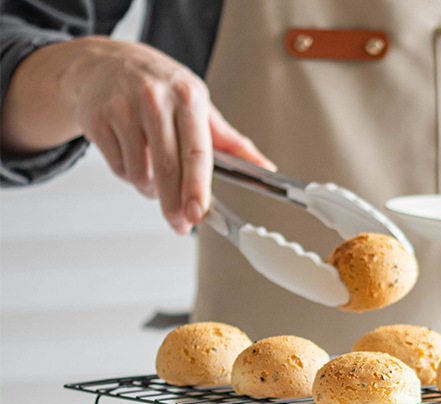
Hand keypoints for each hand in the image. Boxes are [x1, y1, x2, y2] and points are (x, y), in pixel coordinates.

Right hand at [65, 38, 272, 233]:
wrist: (106, 62)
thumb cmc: (161, 88)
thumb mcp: (199, 105)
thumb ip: (230, 142)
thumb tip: (265, 167)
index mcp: (186, 97)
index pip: (195, 152)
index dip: (196, 187)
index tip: (198, 213)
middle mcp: (153, 99)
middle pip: (166, 169)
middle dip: (174, 205)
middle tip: (180, 223)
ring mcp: (121, 108)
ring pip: (140, 174)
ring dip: (150, 188)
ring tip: (154, 171)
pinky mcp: (95, 119)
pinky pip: (118, 168)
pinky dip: (129, 174)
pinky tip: (133, 156)